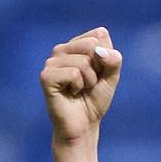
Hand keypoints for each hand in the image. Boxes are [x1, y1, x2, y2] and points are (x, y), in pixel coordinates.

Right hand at [41, 29, 121, 144]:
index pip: (99, 35)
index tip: (98, 74)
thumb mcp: (111, 78)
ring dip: (88, 81)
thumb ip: (113, 60)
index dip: (105, 58)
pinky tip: (71, 93)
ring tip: (79, 90)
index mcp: (76, 44)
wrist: (83, 126)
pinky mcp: (47, 75)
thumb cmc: (94, 100)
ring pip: (83, 62)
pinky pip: (74, 74)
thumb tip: (99, 50)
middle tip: (88, 84)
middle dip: (97, 70)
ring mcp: (52, 61)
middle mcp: (61, 49)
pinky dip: (78, 87)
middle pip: (92, 46)